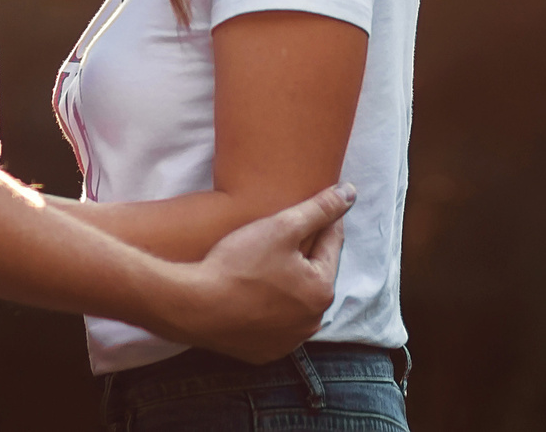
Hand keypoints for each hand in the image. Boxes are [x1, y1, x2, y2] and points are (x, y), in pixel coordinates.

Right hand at [168, 182, 353, 362]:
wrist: (195, 307)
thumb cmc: (239, 264)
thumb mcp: (281, 227)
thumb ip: (320, 209)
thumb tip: (350, 193)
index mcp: (322, 290)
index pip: (331, 245)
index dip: (323, 220)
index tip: (315, 206)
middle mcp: (312, 321)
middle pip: (313, 275)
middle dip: (303, 254)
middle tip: (281, 235)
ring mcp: (288, 341)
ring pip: (294, 302)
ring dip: (286, 284)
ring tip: (264, 264)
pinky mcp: (264, 352)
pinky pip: (272, 323)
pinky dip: (267, 308)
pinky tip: (251, 293)